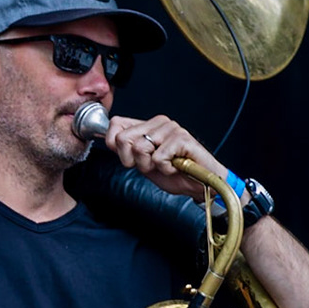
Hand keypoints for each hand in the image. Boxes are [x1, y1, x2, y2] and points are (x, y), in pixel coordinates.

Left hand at [103, 114, 226, 201]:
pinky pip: (158, 158)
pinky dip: (165, 169)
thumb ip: (127, 150)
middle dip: (134, 160)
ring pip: (139, 148)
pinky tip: (175, 167)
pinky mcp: (182, 138)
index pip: (116, 124)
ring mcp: (171, 129)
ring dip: (150, 166)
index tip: (130, 160)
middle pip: (124, 138)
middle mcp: (159, 123)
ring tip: (166, 166)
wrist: (200, 184)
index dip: (115, 146)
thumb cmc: (175, 173)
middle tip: (152, 165)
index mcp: (148, 125)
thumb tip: (107, 140)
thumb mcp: (143, 162)